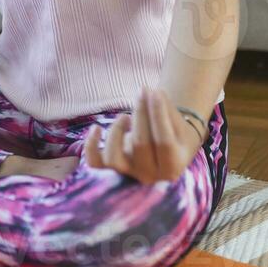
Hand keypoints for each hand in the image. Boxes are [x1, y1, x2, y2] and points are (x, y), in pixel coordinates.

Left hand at [82, 87, 202, 183]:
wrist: (164, 153)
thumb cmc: (172, 133)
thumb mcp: (177, 124)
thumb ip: (167, 110)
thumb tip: (152, 93)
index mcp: (172, 167)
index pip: (164, 141)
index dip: (158, 115)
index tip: (155, 92)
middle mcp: (151, 175)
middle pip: (140, 145)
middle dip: (141, 113)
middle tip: (143, 90)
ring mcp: (129, 175)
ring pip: (114, 158)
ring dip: (116, 130)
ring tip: (124, 115)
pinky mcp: (111, 171)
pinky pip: (95, 162)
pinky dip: (90, 146)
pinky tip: (96, 127)